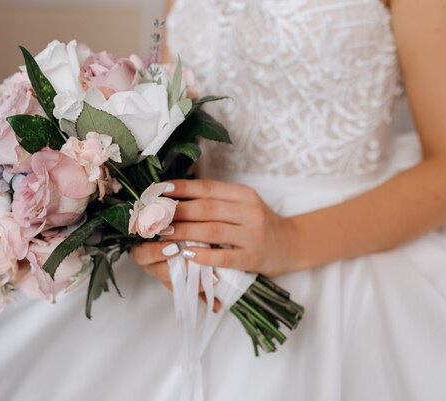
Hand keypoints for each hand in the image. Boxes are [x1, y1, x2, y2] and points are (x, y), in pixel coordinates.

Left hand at [131, 179, 296, 288]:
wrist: (291, 245)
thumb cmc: (259, 224)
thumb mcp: (243, 204)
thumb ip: (216, 199)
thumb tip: (175, 195)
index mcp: (244, 194)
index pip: (208, 188)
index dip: (182, 188)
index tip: (159, 190)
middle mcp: (250, 212)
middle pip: (207, 208)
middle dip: (177, 211)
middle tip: (154, 215)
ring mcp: (253, 235)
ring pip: (213, 231)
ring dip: (185, 231)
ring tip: (164, 233)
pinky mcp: (253, 258)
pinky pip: (224, 257)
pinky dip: (204, 255)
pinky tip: (186, 255)